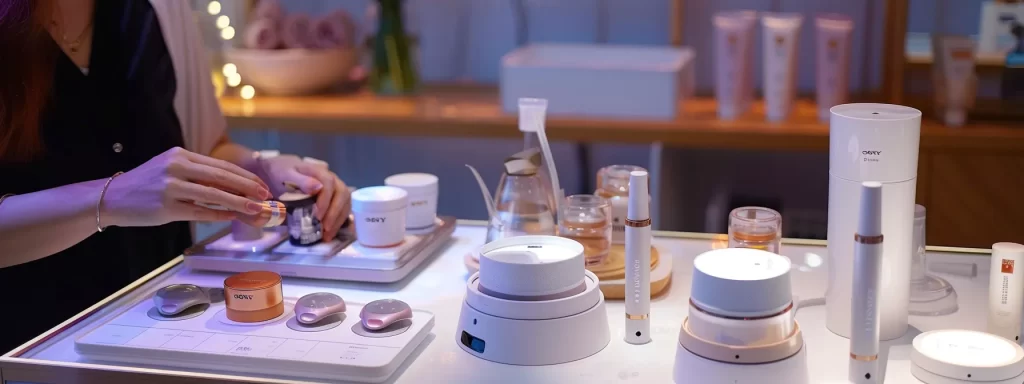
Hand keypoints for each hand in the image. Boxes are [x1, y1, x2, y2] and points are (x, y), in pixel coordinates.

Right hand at [101, 147, 271, 226]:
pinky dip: (219, 214)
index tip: (261, 185)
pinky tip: (233, 217)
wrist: (111, 198)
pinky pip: (199, 212)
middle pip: (222, 177)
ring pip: (214, 195)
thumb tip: (233, 188)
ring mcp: (171, 187)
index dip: (245, 176)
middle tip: (266, 196)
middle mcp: (177, 167)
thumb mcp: (171, 170)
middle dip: (248, 187)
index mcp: (181, 155)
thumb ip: (198, 175)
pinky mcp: (166, 207)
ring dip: (239, 202)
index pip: (221, 165)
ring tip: (257, 208)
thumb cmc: (146, 185)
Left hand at [258, 155, 349, 240]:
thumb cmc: (282, 175)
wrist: (282, 173)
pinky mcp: (335, 198)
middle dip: (335, 213)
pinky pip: (343, 209)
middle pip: (342, 193)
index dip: (326, 200)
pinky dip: (339, 221)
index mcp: (319, 171)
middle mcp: (332, 179)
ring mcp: (335, 188)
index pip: (329, 183)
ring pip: (345, 202)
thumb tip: (318, 187)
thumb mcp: (286, 175)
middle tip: (325, 228)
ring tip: (328, 235)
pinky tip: (331, 232)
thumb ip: (301, 180)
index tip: (318, 216)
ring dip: (338, 220)